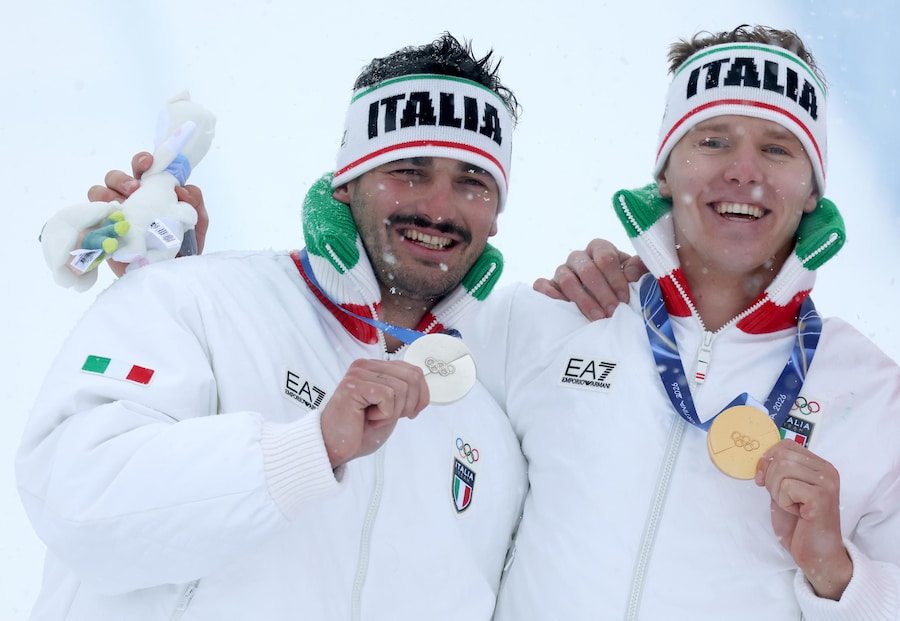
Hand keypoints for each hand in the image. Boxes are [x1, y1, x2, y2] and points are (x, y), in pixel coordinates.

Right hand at [87, 152, 208, 275]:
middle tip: (135, 190)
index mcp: (150, 193)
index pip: (141, 170)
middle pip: (114, 178)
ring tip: (121, 206)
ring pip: (98, 193)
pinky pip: (87, 220)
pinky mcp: (102, 234)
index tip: (149, 162)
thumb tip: (183, 189)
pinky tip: (106, 221)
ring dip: (106, 194)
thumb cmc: (183, 248)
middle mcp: (129, 202)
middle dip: (122, 178)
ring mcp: (114, 217)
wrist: (171, 276)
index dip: (141, 161)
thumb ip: (196, 204)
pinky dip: (93, 215)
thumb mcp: (197, 224)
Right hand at [320, 359, 429, 468]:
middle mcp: (366, 366)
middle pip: (412, 377)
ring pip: (401, 388)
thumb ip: (404, 392)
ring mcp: (358, 373)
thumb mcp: (391, 408)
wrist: (335, 447)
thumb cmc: (359, 430)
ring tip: (374, 418)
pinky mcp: (354, 385)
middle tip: (390, 418)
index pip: (413, 370)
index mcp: (375, 367)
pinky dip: (384, 415)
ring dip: (393, 412)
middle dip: (409, 404)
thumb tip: (424, 384)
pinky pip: (388, 396)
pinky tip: (368, 418)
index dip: (421, 394)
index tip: (411, 412)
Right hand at [533, 239, 646, 319]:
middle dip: (602, 293)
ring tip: (597, 318)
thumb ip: (637, 270)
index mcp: (599, 249)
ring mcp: (561, 270)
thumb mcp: (632, 276)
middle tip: (612, 312)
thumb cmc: (617, 286)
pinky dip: (551, 297)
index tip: (624, 299)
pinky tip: (566, 310)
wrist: (600, 302)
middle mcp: (579, 257)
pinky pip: (542, 286)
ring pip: (567, 280)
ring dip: (584, 301)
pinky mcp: (548, 284)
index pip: (605, 257)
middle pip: (587, 269)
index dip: (616, 279)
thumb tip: (632, 273)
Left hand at [756, 439, 851, 599]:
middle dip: (771, 478)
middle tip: (782, 499)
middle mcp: (827, 470)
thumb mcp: (783, 491)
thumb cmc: (800, 524)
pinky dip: (783, 501)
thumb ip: (777, 472)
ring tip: (791, 506)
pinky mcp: (821, 497)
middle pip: (781, 456)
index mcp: (819, 466)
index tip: (762, 479)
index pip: (785, 445)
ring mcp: (827, 483)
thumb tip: (762, 457)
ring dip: (777, 491)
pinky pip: (787, 486)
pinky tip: (797, 513)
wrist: (817, 554)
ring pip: (783, 468)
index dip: (768, 459)